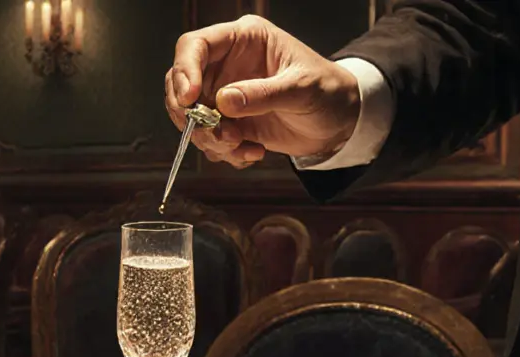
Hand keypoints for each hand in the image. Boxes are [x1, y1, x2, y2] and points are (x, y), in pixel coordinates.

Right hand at [166, 15, 361, 168]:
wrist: (339, 120)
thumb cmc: (327, 91)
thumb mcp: (301, 89)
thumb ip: (263, 94)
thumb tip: (223, 101)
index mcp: (242, 40)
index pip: (195, 46)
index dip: (184, 70)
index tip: (190, 99)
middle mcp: (226, 65)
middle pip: (180, 84)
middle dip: (192, 115)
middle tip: (217, 134)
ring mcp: (223, 95)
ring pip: (190, 118)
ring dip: (210, 139)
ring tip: (242, 146)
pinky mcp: (228, 122)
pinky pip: (208, 140)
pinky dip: (225, 153)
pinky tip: (254, 152)